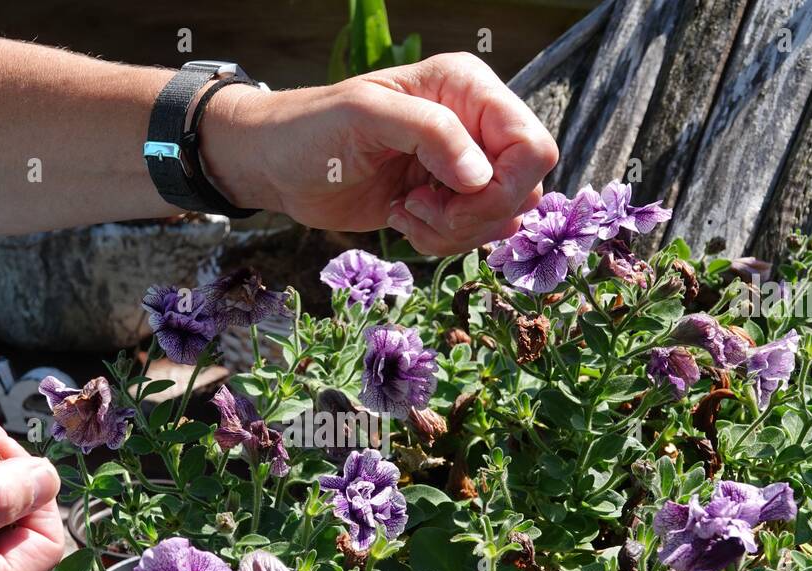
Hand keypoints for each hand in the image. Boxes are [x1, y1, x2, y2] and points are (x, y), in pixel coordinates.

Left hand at [203, 52, 558, 255]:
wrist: (279, 166)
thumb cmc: (312, 129)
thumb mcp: (367, 115)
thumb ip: (430, 133)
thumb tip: (482, 176)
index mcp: (467, 89)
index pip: (532, 145)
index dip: (504, 183)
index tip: (452, 193)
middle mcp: (475, 125)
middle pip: (524, 189)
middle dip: (476, 214)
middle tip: (421, 208)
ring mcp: (462, 166)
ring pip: (501, 218)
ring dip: (455, 231)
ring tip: (406, 212)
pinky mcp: (446, 200)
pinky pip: (473, 234)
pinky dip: (442, 241)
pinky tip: (403, 220)